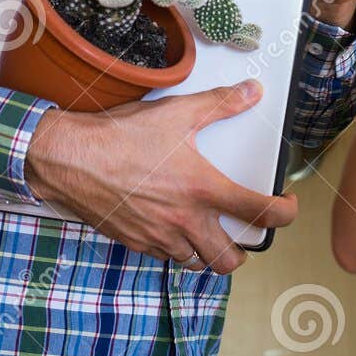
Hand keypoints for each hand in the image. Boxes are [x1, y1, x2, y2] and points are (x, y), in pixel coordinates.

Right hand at [23, 79, 297, 273]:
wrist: (68, 160)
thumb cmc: (119, 137)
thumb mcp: (175, 113)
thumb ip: (220, 104)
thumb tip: (252, 92)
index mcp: (203, 190)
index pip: (261, 214)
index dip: (285, 215)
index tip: (287, 207)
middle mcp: (185, 221)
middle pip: (230, 260)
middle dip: (243, 252)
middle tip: (242, 232)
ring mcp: (159, 237)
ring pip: (196, 263)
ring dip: (206, 251)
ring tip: (206, 231)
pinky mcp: (136, 243)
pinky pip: (164, 256)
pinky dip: (174, 247)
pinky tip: (170, 226)